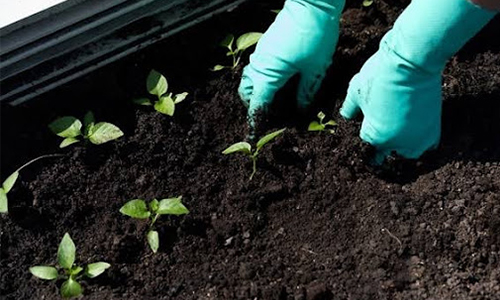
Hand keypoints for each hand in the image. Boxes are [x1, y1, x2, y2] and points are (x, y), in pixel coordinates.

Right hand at [239, 0, 344, 129]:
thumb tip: (300, 110)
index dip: (256, 123)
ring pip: (250, 80)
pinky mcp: (266, 46)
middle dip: (253, 107)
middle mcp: (259, 66)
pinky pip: (257, 69)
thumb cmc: (315, 36)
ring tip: (273, 101)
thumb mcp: (316, 70)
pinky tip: (279, 82)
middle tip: (269, 117)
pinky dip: (261, 80)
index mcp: (269, 76)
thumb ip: (306, 93)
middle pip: (246, 94)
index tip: (252, 138)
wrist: (311, 4)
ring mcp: (261, 54)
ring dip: (256, 94)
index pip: (257, 106)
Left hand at [341, 0, 495, 162]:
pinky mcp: (434, 130)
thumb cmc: (381, 75)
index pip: (367, 143)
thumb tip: (346, 116)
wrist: (412, 62)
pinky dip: (421, 141)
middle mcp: (398, 144)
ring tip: (399, 134)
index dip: (366, 129)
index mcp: (376, 138)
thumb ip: (349, 109)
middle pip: (386, 152)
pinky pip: (428, 146)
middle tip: (383, 126)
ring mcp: (418, 139)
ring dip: (401, 147)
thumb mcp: (355, 91)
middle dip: (382, 144)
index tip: (368, 121)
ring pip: (406, 153)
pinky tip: (415, 132)